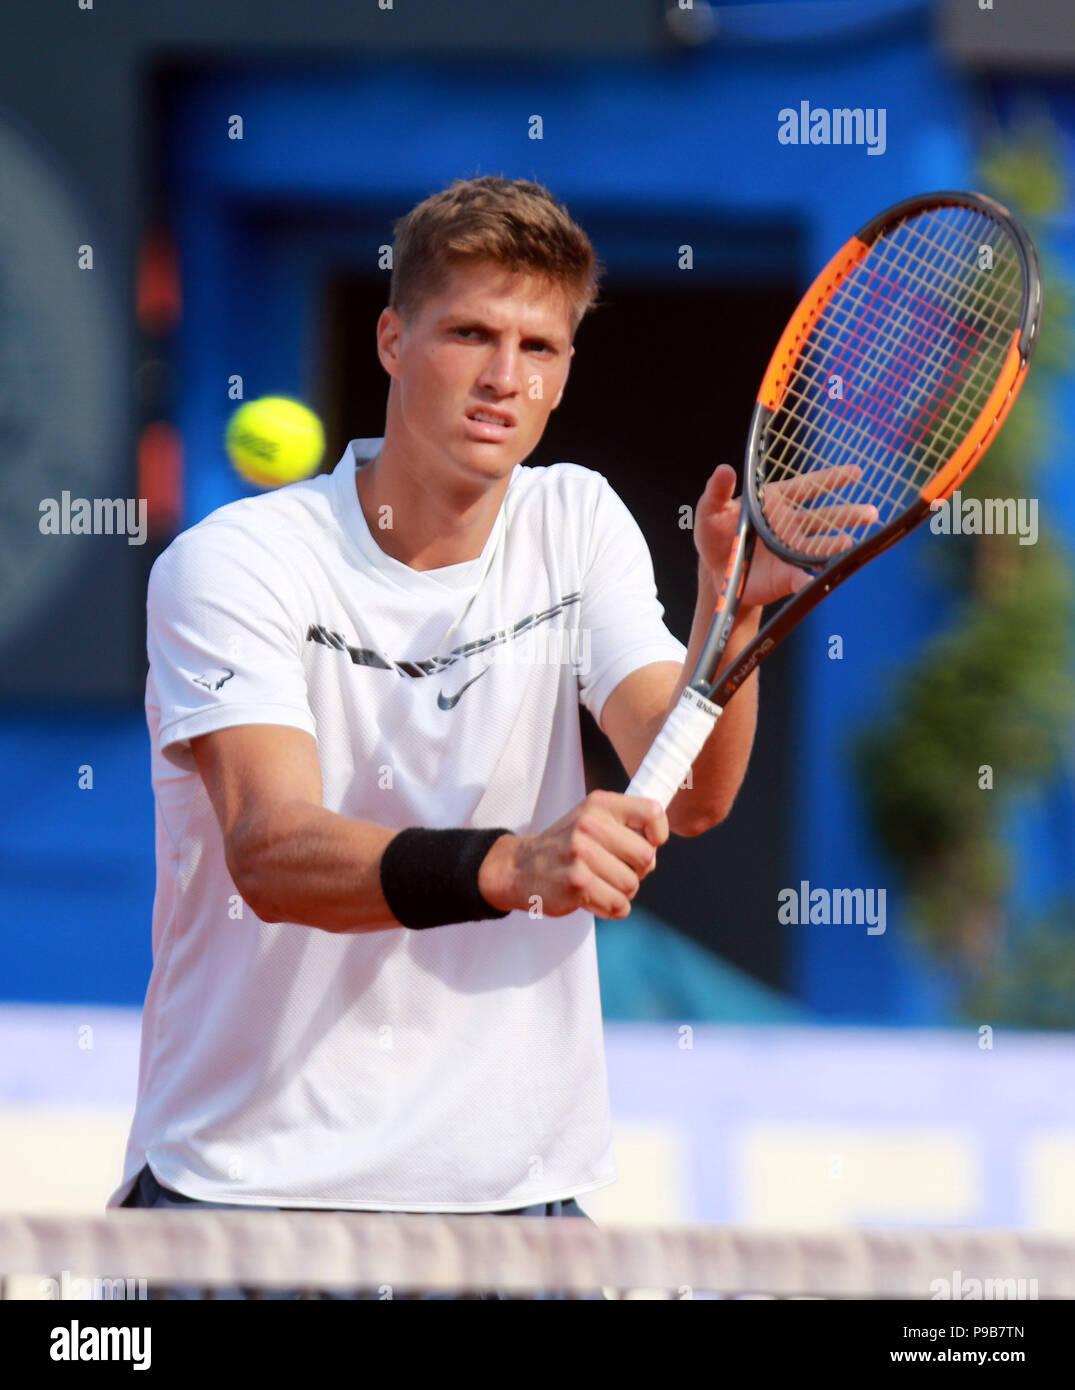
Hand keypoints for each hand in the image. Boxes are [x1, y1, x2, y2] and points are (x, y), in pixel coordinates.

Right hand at [478, 790, 668, 919]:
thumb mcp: (591, 820)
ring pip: (632, 885)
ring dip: (622, 893)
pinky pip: (617, 904)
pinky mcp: (578, 882)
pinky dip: (611, 909)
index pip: (652, 812)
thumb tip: (656, 848)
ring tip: (600, 885)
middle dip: (637, 872)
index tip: (646, 845)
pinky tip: (594, 899)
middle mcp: (590, 824)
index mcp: (600, 804)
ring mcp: (582, 853)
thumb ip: (625, 826)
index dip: (657, 835)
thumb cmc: (564, 847)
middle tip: (616, 871)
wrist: (519, 868)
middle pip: (646, 857)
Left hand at [693, 464, 877, 607]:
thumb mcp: (710, 510)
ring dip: (837, 544)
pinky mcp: (788, 575)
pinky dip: (813, 578)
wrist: (716, 572)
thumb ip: (717, 491)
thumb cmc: (716, 535)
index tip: (855, 472)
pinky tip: (822, 577)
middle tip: (870, 512)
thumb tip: (723, 469)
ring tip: (850, 542)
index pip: (808, 487)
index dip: (831, 479)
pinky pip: (804, 576)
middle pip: (825, 517)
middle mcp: (791, 525)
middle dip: (848, 514)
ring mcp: (793, 550)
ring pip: (822, 545)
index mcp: (777, 502)